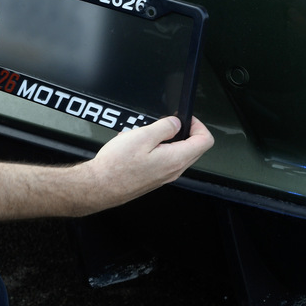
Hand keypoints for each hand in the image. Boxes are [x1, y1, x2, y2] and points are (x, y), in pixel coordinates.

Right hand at [80, 116, 213, 211]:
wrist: (100, 186)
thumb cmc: (117, 166)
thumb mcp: (142, 136)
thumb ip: (164, 127)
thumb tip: (176, 123)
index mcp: (176, 158)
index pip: (205, 141)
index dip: (198, 125)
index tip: (185, 118)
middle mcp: (174, 170)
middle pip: (194, 148)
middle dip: (182, 131)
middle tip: (165, 123)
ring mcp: (165, 176)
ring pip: (177, 153)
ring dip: (165, 140)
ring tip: (144, 135)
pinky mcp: (154, 178)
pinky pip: (163, 160)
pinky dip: (155, 149)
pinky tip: (136, 146)